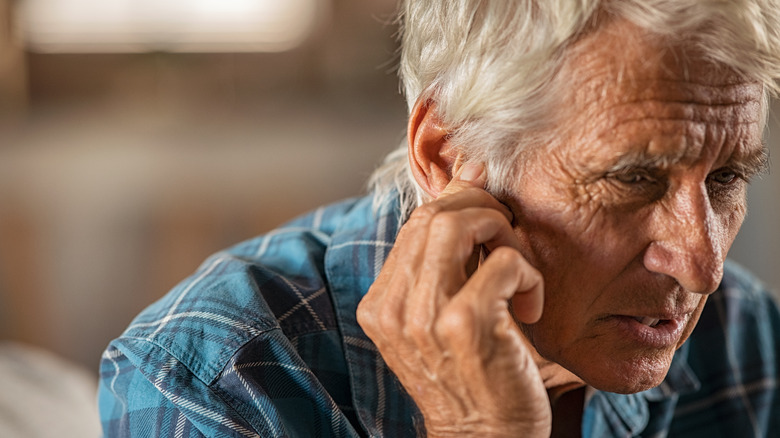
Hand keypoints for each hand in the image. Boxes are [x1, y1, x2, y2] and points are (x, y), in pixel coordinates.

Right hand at [356, 163, 550, 436]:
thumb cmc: (472, 377)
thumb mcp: (442, 319)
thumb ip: (447, 258)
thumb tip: (467, 176)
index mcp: (382, 304)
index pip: (415, 222)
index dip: (459, 201)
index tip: (490, 206)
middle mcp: (394, 308)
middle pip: (434, 213)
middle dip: (483, 209)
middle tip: (509, 237)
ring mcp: (426, 316)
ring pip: (461, 224)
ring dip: (503, 234)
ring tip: (518, 270)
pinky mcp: (467, 324)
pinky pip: (503, 261)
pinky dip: (527, 272)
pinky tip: (530, 305)